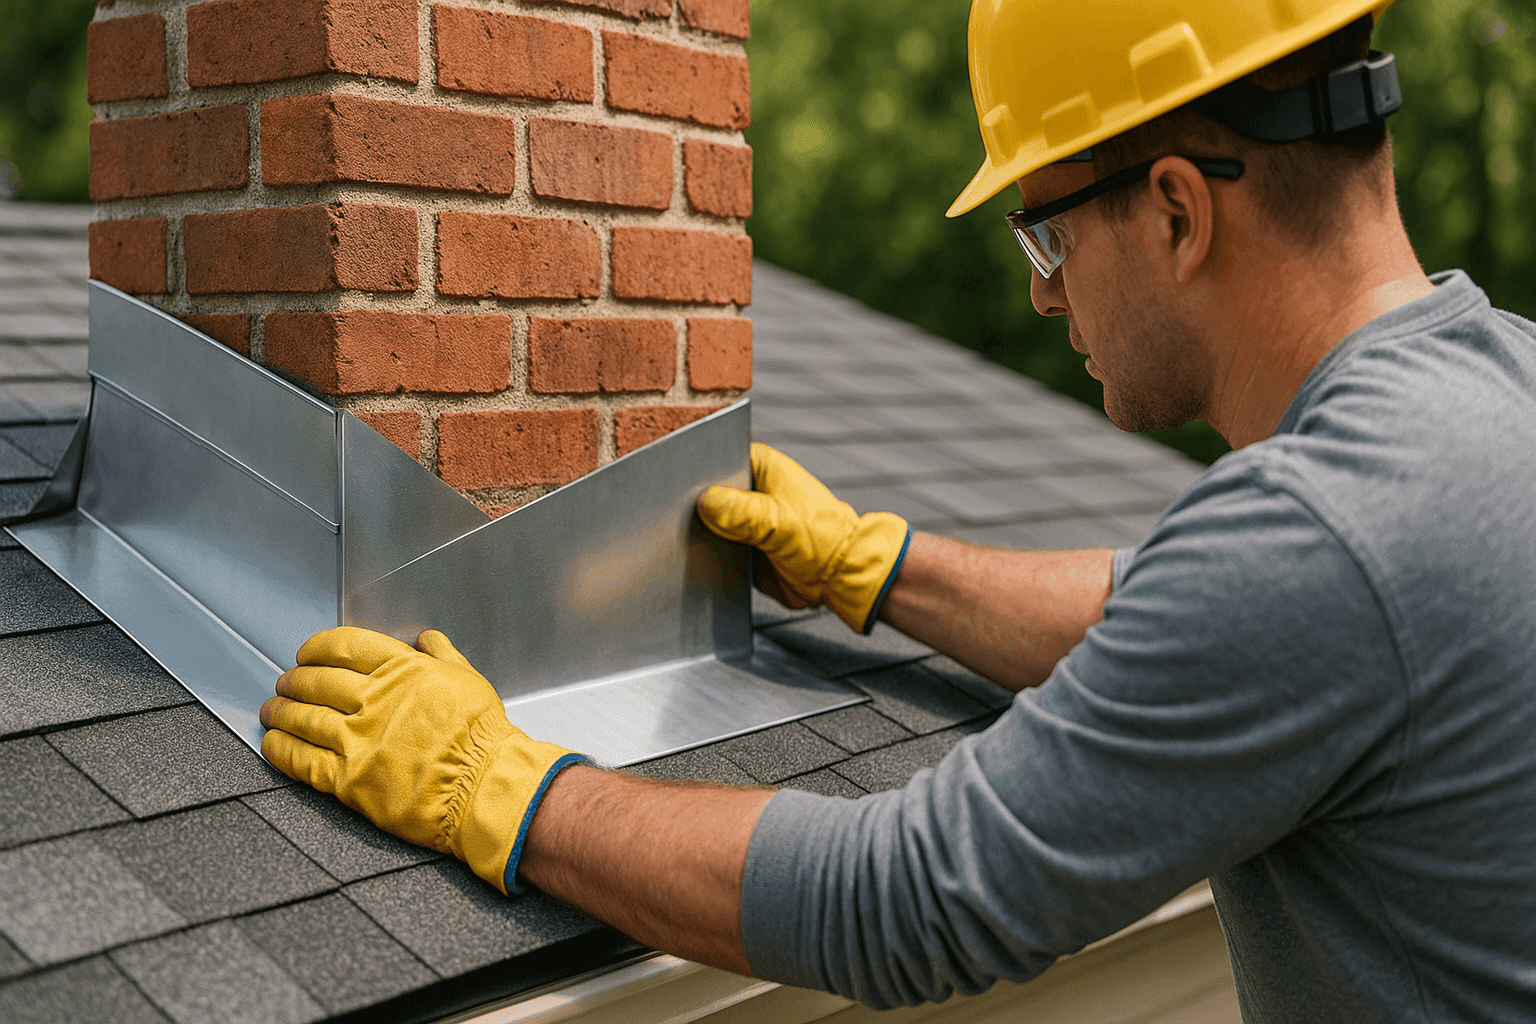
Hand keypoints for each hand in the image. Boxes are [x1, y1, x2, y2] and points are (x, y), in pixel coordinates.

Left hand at [260, 626, 585, 893]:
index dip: (319, 646)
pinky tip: (272, 745)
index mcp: (403, 670)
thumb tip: (429, 638)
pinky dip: (282, 751)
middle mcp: (375, 700)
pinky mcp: (350, 780)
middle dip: (295, 680)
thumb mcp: (469, 680)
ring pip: (304, 718)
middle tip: (286, 682)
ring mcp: (359, 740)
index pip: (346, 645)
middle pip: (318, 681)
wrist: (484, 786)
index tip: (308, 652)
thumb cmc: (482, 738)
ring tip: (272, 710)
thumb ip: (443, 656)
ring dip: (281, 712)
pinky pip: (303, 761)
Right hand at [696, 442, 910, 633]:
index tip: (678, 485)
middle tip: (679, 518)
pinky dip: (705, 555)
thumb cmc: (822, 538)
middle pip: (705, 493)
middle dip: (692, 507)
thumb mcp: (781, 523)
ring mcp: (742, 519)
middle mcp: (748, 490)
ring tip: (684, 541)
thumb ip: (743, 513)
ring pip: (705, 522)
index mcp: (760, 467)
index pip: (717, 457)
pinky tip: (694, 560)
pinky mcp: (739, 546)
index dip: (697, 471)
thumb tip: (705, 502)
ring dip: (697, 534)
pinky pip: (712, 548)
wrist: (838, 578)